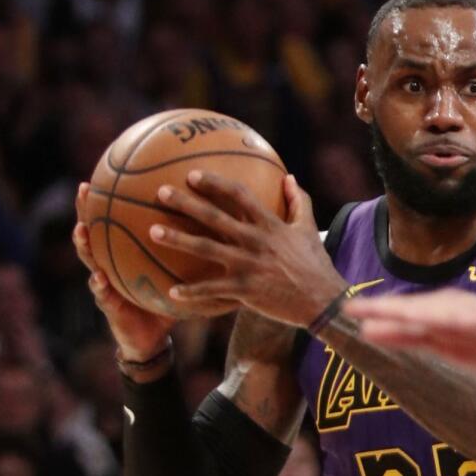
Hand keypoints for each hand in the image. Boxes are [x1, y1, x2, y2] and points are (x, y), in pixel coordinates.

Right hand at [73, 184, 174, 362]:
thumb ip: (190, 251)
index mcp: (127, 251)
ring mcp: (105, 282)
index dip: (114, 196)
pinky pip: (102, 295)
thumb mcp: (179, 274)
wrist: (152, 338)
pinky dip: (99, 287)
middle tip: (85, 187)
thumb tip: (220, 224)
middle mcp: (112, 262)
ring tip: (81, 230)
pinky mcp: (109, 307)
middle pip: (96, 229)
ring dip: (83, 245)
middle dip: (86, 209)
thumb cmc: (166, 300)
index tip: (113, 169)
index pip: (119, 218)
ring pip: (90, 259)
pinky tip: (98, 279)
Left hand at [150, 172, 345, 328]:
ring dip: (177, 240)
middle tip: (161, 192)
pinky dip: (192, 292)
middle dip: (186, 203)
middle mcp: (255, 241)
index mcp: (270, 224)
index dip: (215, 183)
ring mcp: (249, 265)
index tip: (193, 175)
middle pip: (214, 217)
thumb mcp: (309, 229)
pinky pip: (213, 291)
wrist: (322, 300)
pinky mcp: (246, 290)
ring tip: (153, 232)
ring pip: (206, 249)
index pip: (239, 195)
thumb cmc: (315, 264)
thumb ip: (299, 201)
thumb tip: (290, 177)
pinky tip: (171, 292)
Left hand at [343, 289, 475, 367]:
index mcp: (435, 314)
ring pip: (432, 310)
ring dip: (409, 309)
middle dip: (383, 308)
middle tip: (352, 308)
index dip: (376, 313)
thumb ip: (408, 338)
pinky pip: (462, 316)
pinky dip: (445, 315)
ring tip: (385, 311)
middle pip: (411, 308)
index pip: (402, 315)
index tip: (348, 311)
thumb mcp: (442, 346)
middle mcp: (447, 306)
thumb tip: (371, 332)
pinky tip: (430, 316)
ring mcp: (466, 309)